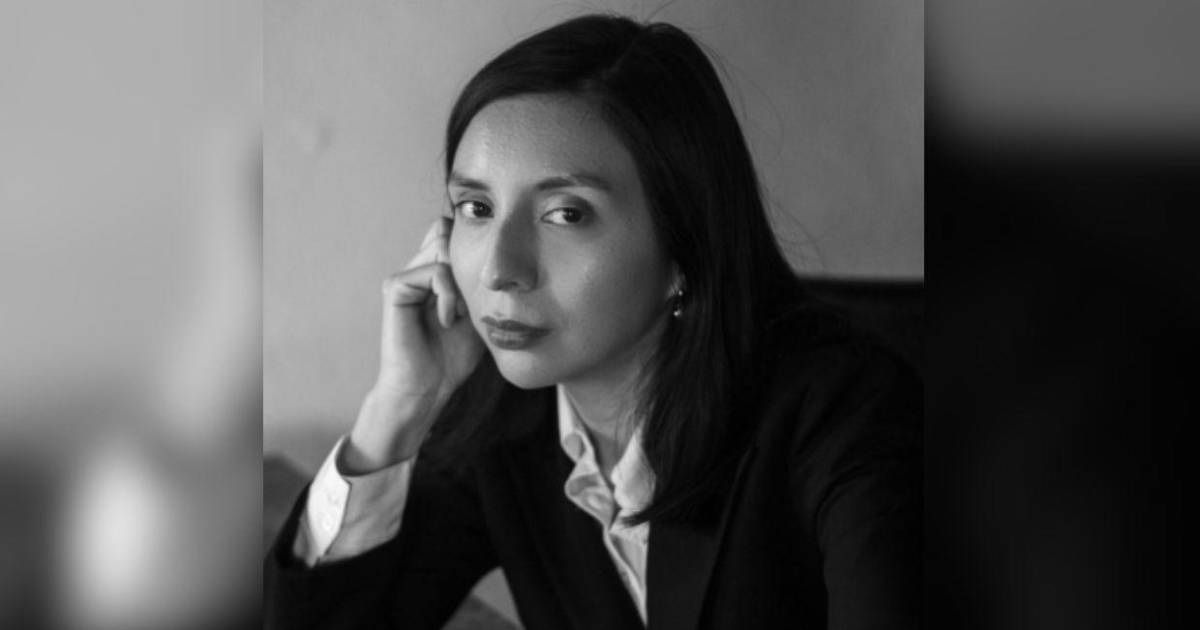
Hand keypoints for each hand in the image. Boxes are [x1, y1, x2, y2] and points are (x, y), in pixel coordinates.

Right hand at [344, 217, 483, 471]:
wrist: (425, 389)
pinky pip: (432, 271)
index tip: (490, 283)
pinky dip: (448, 294)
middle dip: (469, 261)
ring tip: (460, 314)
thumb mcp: (480, 314)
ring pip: (443, 246)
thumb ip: (485, 286)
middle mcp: (418, 268)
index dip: (475, 246)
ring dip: (461, 280)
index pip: (454, 231)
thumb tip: (510, 262)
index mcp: (435, 272)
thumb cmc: (453, 358)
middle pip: (448, 231)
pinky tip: (448, 321)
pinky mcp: (396, 287)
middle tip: (473, 302)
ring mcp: (405, 276)